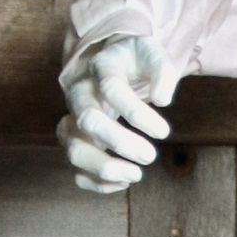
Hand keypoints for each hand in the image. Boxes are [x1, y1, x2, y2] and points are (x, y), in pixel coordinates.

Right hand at [57, 35, 176, 193]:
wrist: (109, 62)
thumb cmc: (135, 61)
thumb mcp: (153, 54)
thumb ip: (162, 71)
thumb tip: (162, 100)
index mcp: (101, 67)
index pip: (111, 88)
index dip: (137, 113)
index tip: (164, 132)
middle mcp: (80, 93)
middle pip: (87, 120)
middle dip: (119, 141)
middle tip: (150, 156)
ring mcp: (73, 119)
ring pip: (73, 149)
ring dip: (103, 168)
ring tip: (136, 176)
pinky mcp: (75, 141)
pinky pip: (75, 169)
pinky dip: (96, 182)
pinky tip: (124, 182)